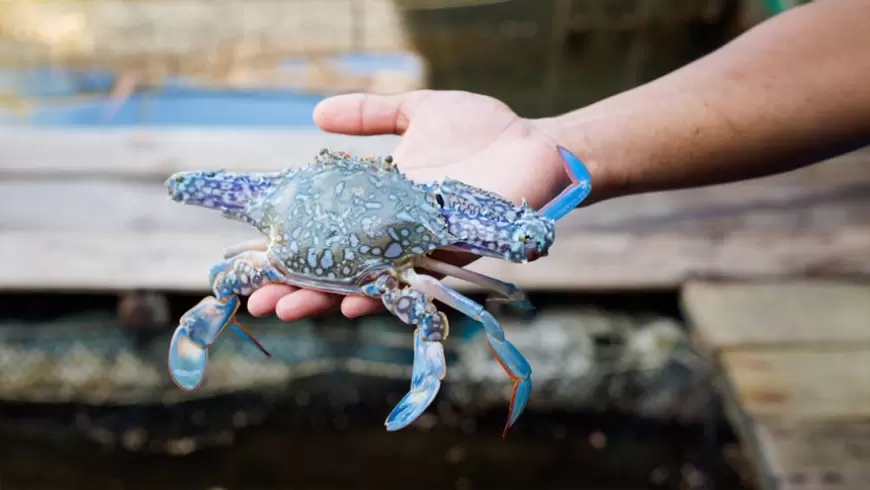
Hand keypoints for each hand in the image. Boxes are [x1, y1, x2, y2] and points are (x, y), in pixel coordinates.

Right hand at [247, 90, 570, 320]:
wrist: (536, 145)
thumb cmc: (482, 130)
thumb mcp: (417, 110)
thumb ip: (371, 114)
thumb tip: (316, 115)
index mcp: (381, 203)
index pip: (327, 230)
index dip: (292, 245)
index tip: (253, 257)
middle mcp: (394, 234)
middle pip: (339, 266)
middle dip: (299, 284)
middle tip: (261, 300)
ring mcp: (419, 250)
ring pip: (367, 282)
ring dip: (327, 298)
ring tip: (288, 307)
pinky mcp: (448, 259)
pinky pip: (412, 284)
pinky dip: (381, 294)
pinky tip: (350, 302)